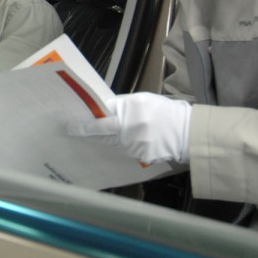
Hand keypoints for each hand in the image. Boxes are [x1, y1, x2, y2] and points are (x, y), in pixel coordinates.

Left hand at [66, 92, 191, 163]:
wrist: (187, 131)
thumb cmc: (164, 111)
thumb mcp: (142, 100)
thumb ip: (121, 105)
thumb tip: (102, 110)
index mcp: (130, 112)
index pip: (100, 122)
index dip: (83, 126)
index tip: (70, 127)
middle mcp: (130, 130)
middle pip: (102, 135)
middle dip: (89, 133)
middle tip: (75, 131)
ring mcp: (135, 146)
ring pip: (113, 143)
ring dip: (109, 138)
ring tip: (115, 131)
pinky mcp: (141, 157)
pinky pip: (126, 150)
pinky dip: (126, 145)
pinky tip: (135, 139)